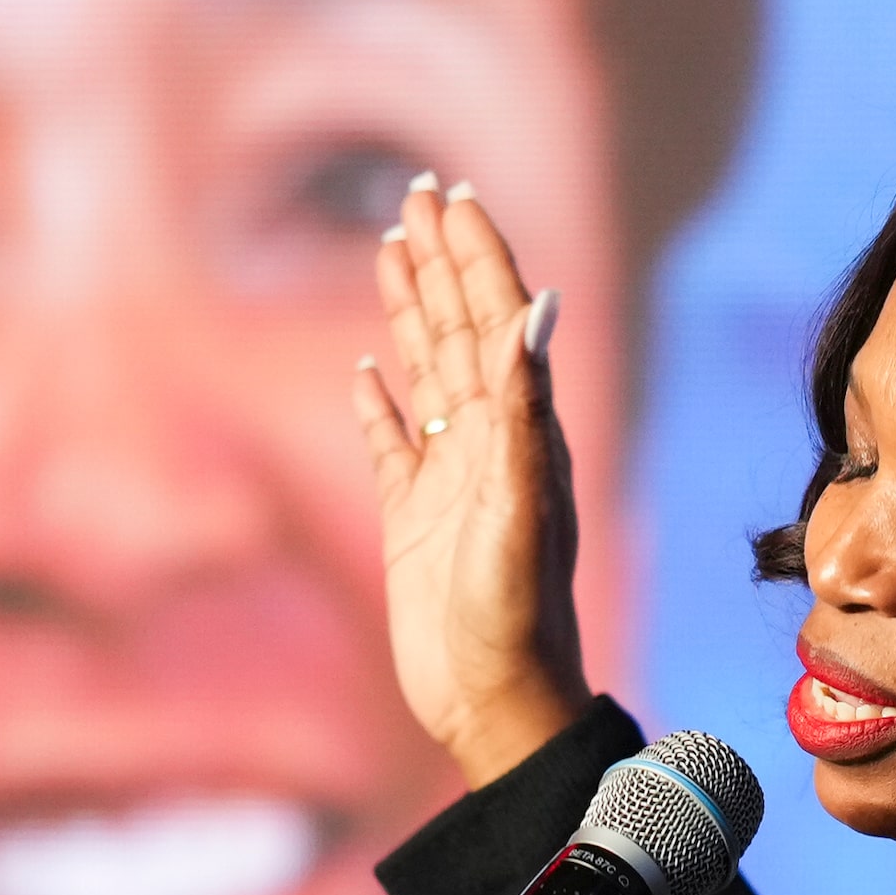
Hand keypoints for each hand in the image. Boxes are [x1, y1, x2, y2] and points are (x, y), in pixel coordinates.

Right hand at [354, 184, 589, 786]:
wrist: (494, 703)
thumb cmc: (516, 618)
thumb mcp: (519, 512)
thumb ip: (523, 413)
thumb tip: (533, 314)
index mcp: (521, 430)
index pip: (497, 318)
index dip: (476, 254)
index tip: (452, 195)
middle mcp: (489, 442)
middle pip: (462, 327)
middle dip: (441, 258)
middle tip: (418, 191)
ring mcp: (448, 478)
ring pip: (427, 371)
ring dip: (410, 310)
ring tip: (391, 250)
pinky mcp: (411, 521)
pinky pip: (390, 444)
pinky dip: (376, 404)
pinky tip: (362, 375)